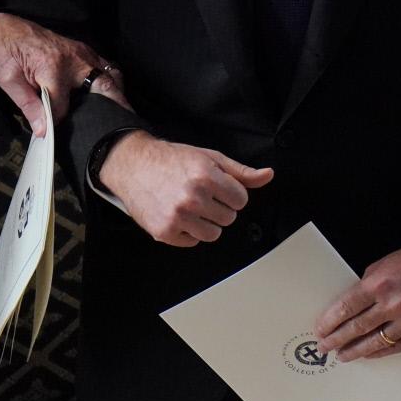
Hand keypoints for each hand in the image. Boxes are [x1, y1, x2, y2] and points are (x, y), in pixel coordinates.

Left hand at [0, 11, 127, 135]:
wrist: (5, 28)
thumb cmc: (4, 52)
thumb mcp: (8, 80)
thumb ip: (28, 106)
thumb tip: (43, 130)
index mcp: (52, 68)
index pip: (62, 107)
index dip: (57, 121)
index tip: (52, 130)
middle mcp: (73, 59)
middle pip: (103, 88)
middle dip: (113, 109)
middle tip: (116, 129)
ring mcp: (81, 52)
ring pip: (110, 76)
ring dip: (116, 95)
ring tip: (118, 115)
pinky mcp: (83, 49)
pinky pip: (105, 66)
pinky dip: (111, 80)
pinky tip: (109, 95)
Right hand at [97, 133, 271, 246]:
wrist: (133, 166)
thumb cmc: (171, 160)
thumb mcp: (209, 158)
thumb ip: (241, 172)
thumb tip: (268, 176)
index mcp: (206, 176)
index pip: (241, 200)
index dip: (230, 194)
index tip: (216, 188)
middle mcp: (192, 197)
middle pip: (228, 218)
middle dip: (218, 207)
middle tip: (199, 195)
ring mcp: (177, 216)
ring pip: (213, 234)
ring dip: (205, 223)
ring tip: (190, 207)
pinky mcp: (164, 231)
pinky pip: (192, 242)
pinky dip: (187, 232)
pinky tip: (177, 215)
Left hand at [315, 243, 400, 361]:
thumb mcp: (380, 267)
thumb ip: (365, 288)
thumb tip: (347, 310)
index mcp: (378, 284)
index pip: (346, 308)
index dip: (330, 322)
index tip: (320, 331)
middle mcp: (394, 304)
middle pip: (358, 328)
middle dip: (338, 339)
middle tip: (325, 347)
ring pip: (376, 342)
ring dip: (356, 350)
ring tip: (342, 356)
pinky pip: (397, 347)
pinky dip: (380, 352)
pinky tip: (368, 354)